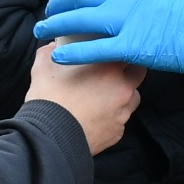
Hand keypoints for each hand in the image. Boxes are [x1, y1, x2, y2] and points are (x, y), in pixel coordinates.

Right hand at [25, 41, 143, 153]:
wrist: (50, 136)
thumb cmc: (50, 99)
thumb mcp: (45, 65)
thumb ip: (51, 50)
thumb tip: (54, 47)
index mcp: (110, 69)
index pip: (129, 52)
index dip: (121, 50)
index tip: (111, 52)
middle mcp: (122, 90)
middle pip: (138, 75)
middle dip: (128, 72)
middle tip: (110, 73)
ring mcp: (122, 113)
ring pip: (132, 99)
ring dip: (122, 95)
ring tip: (102, 96)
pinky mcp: (117, 133)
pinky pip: (120, 121)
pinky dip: (111, 117)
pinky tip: (95, 116)